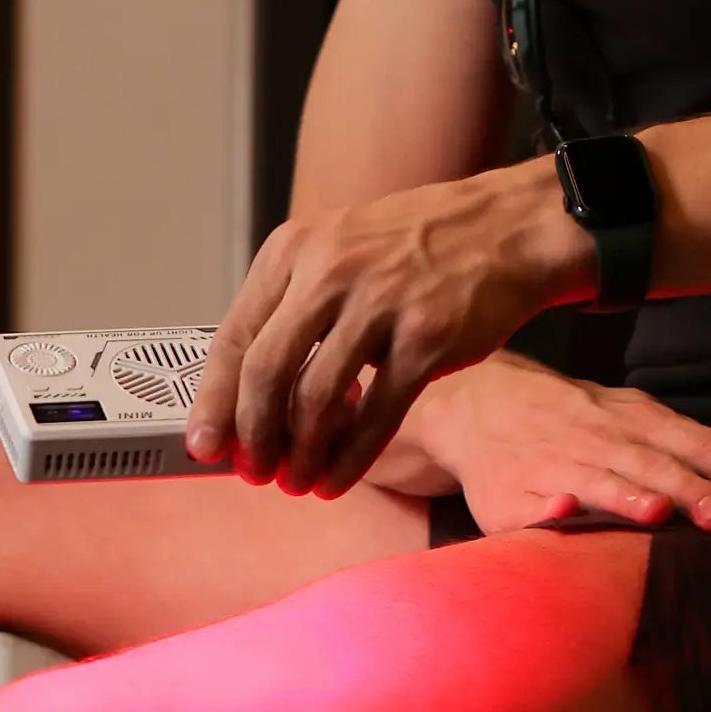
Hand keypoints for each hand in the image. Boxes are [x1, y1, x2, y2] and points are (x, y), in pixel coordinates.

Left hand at [186, 165, 585, 495]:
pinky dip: (350, 458)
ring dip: (300, 455)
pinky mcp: (426, 339)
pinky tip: (338, 480)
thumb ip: (292, 309)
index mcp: (294, 250)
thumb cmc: (416, 249)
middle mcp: (329, 271)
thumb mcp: (337, 250)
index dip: (214, 401)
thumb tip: (246, 394)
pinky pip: (376, 415)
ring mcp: (379, 304)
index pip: (233, 336)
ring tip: (297, 482)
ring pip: (316, 400)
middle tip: (253, 472)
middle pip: (265, 372)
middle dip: (253, 436)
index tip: (203, 445)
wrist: (506, 229)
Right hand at [372, 351, 710, 532]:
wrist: (480, 403)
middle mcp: (602, 438)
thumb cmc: (584, 422)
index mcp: (641, 422)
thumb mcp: (649, 421)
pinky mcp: (509, 493)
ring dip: (625, 496)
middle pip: (654, 464)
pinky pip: (527, 502)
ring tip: (654, 514)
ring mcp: (554, 462)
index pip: (701, 444)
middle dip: (690, 489)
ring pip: (596, 479)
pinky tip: (561, 516)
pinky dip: (546, 507)